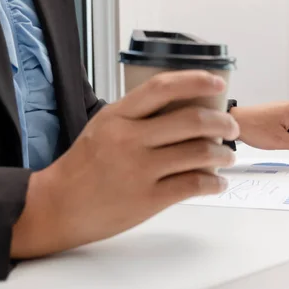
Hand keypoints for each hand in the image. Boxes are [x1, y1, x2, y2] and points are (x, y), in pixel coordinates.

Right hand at [12, 71, 239, 257]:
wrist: (56, 207)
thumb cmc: (83, 167)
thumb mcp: (103, 128)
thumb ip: (138, 117)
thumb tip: (183, 110)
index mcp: (117, 116)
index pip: (163, 87)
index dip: (197, 81)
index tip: (219, 83)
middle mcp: (129, 139)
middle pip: (192, 120)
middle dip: (222, 123)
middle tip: (231, 128)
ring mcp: (139, 169)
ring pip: (199, 152)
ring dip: (223, 154)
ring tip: (227, 157)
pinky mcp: (147, 199)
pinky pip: (193, 184)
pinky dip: (213, 182)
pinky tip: (217, 182)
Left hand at [230, 101, 288, 151]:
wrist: (234, 121)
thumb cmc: (253, 128)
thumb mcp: (280, 141)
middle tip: (277, 139)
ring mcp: (285, 111)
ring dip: (287, 139)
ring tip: (270, 136)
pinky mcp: (279, 116)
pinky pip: (288, 130)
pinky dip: (282, 136)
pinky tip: (268, 134)